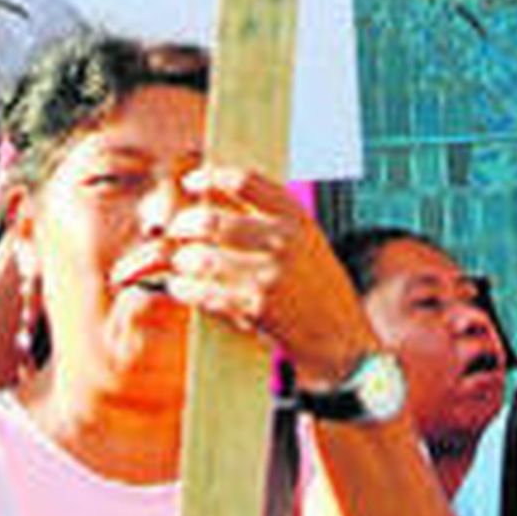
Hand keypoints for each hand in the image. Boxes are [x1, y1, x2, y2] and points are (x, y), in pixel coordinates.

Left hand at [168, 166, 373, 388]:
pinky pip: (203, 292)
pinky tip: (180, 286)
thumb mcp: (304, 240)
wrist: (340, 338)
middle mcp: (282, 241)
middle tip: (175, 228)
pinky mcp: (254, 308)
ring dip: (181, 260)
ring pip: (201, 258)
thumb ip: (268, 218)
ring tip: (180, 261)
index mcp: (295, 217)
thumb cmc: (316, 286)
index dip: (209, 177)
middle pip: (212, 220)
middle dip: (184, 224)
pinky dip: (184, 288)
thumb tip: (210, 198)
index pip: (243, 180)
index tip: (189, 181)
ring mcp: (268, 275)